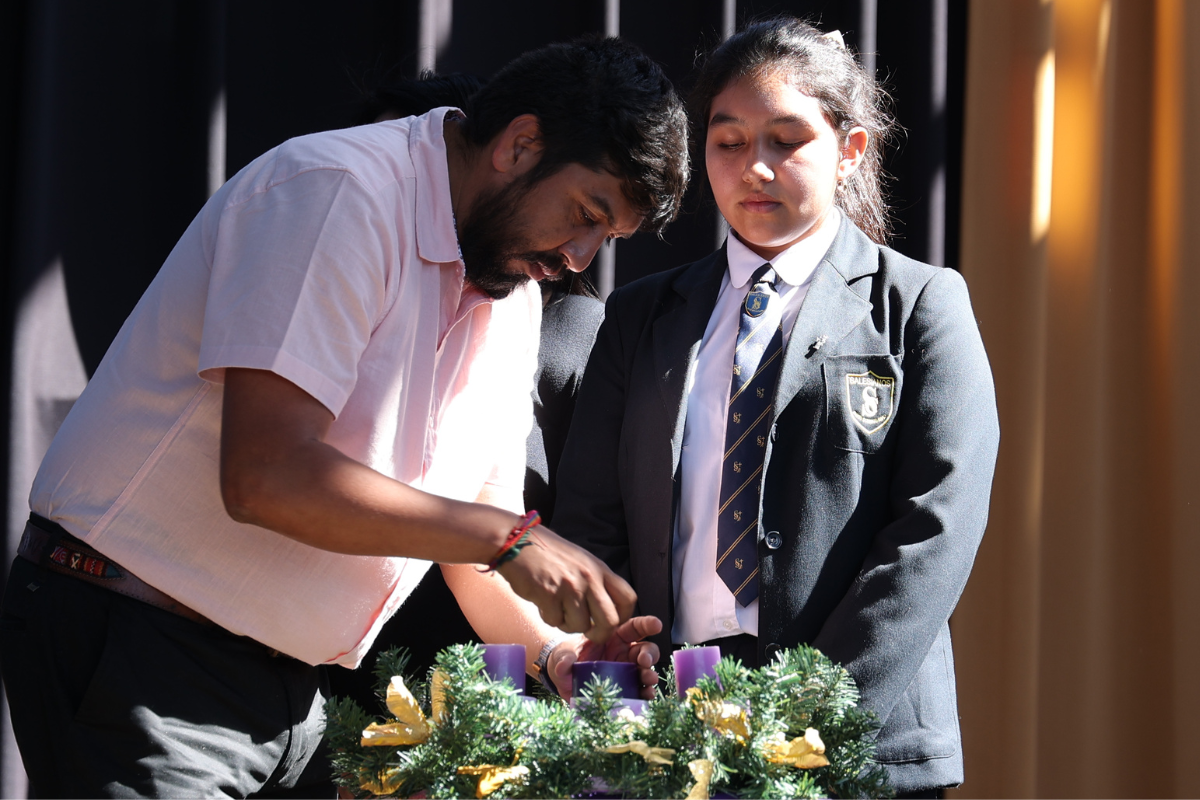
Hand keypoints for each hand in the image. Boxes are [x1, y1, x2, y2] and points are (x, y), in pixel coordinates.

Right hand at [497, 525, 636, 642]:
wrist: (518, 541)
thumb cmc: (549, 553)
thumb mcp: (581, 561)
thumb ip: (595, 582)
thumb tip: (605, 611)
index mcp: (599, 569)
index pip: (628, 598)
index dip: (623, 617)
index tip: (610, 622)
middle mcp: (589, 578)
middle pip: (610, 621)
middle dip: (600, 634)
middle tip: (588, 632)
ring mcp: (569, 586)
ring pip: (580, 625)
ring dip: (568, 624)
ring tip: (559, 610)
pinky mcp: (549, 595)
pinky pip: (556, 621)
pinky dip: (550, 618)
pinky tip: (543, 603)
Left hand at [546, 616, 662, 700]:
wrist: (563, 681)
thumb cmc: (566, 660)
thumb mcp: (562, 656)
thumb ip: (564, 658)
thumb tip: (565, 664)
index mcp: (612, 638)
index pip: (633, 627)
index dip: (646, 625)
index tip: (656, 625)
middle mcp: (623, 654)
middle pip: (646, 649)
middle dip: (650, 654)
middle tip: (645, 661)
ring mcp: (626, 673)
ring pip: (646, 671)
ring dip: (650, 675)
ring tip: (648, 680)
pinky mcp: (625, 690)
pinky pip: (640, 692)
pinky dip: (645, 694)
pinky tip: (645, 695)